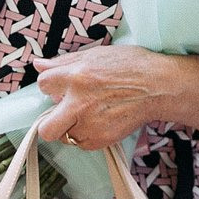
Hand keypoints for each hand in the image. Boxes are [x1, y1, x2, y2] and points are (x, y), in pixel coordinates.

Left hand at [32, 45, 177, 151]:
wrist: (159, 86)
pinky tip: (102, 121)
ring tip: (90, 115)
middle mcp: (79, 103)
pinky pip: (83, 144)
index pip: (42, 84)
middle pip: (46, 129)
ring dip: (73, 128)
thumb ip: (64, 62)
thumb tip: (38, 64)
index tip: (60, 88)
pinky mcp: (102, 138)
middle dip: (50, 124)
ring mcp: (90, 124)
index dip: (51, 86)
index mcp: (75, 76)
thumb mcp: (95, 55)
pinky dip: (89, 135)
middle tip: (62, 116)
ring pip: (65, 137)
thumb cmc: (131, 66)